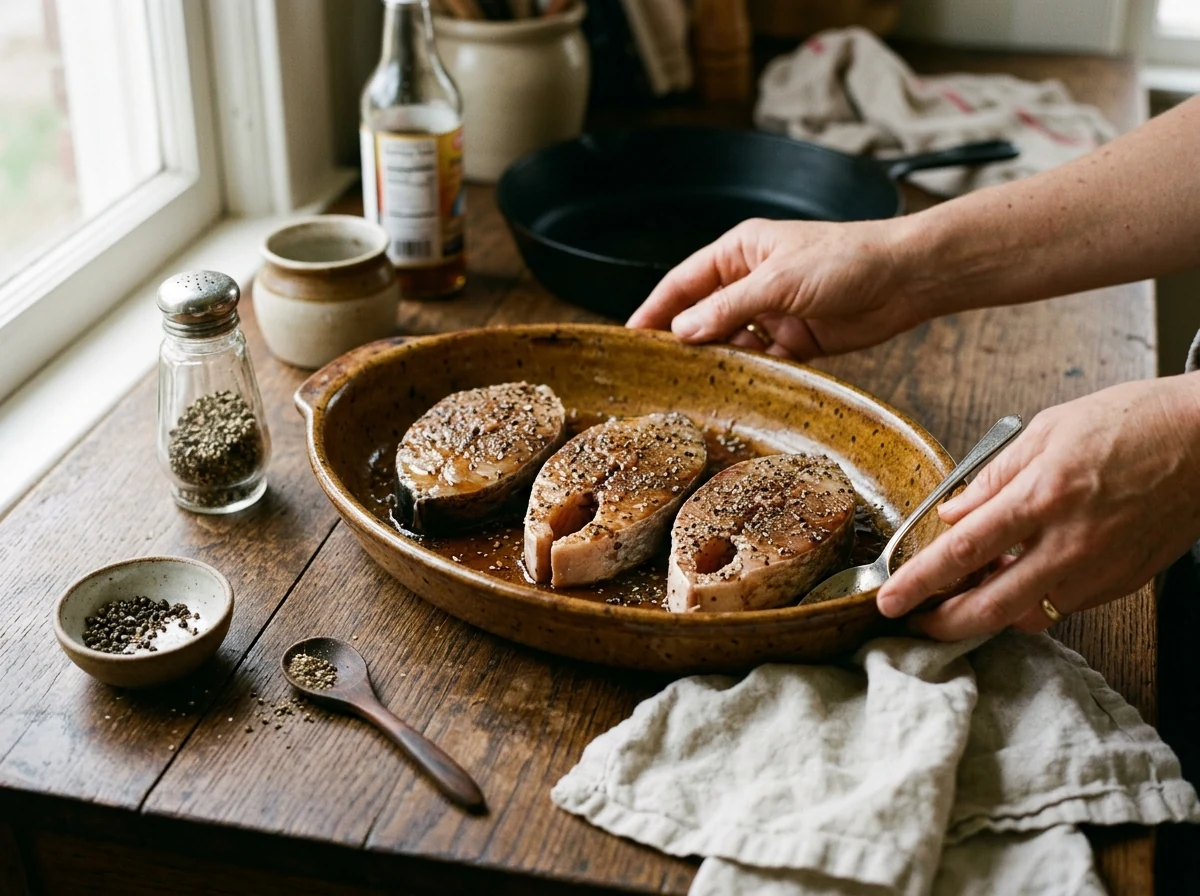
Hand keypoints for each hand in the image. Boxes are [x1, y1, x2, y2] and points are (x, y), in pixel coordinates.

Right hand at [626, 218, 929, 359]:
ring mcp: (772, 312)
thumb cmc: (846, 259)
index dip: (655, 309)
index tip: (630, 336)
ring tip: (698, 385)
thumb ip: (728, 308)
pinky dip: (753, 374)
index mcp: (739, 253)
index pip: (683, 283)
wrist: (904, 279)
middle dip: (683, 341)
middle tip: (656, 372)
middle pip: (703, 315)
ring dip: (719, 361)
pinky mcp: (795, 339)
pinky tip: (743, 387)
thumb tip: (682, 331)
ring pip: (731, 343)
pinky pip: (762, 361)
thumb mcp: (778, 281)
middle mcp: (751, 282)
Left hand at [877, 375, 1199, 639]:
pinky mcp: (1122, 583)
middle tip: (917, 619)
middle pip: (990, 607)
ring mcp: (1099, 569)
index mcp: (1043, 496)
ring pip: (1026, 616)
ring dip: (988, 612)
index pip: (963, 551)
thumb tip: (953, 514)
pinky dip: (1030, 600)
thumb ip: (993, 478)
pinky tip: (1018, 575)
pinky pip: (1063, 606)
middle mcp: (1070, 543)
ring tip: (968, 589)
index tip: (888, 599)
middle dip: (943, 623)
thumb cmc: (1132, 422)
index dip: (918, 581)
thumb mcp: (1047, 430)